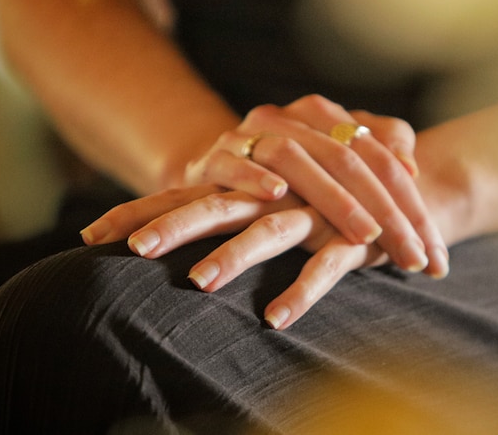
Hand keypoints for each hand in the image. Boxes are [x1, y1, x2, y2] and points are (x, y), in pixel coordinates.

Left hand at [83, 184, 389, 329]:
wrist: (406, 179)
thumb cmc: (333, 186)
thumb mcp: (282, 188)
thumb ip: (233, 190)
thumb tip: (175, 199)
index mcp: (254, 178)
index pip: (189, 191)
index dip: (143, 210)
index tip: (91, 235)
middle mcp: (279, 189)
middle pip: (218, 204)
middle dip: (174, 226)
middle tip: (134, 251)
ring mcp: (315, 210)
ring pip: (269, 230)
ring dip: (234, 254)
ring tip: (199, 282)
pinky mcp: (353, 236)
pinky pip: (326, 265)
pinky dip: (302, 291)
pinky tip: (275, 318)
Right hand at [181, 94, 447, 276]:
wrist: (215, 168)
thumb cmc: (291, 172)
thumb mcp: (336, 160)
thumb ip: (379, 149)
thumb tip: (411, 167)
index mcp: (323, 115)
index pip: (379, 155)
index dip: (412, 204)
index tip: (435, 255)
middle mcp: (289, 118)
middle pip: (347, 159)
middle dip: (385, 213)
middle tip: (412, 257)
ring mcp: (249, 135)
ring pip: (296, 158)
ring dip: (333, 199)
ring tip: (367, 235)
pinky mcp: (213, 158)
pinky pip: (233, 163)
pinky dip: (253, 176)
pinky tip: (277, 194)